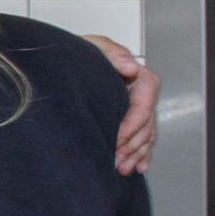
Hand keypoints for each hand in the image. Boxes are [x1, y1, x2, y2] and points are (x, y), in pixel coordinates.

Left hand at [84, 34, 160, 175]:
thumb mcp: (96, 46)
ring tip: (122, 170)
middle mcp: (142, 95)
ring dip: (135, 154)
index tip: (117, 138)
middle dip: (133, 145)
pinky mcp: (130, 121)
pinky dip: (141, 155)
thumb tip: (132, 67)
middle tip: (115, 161)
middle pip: (146, 124)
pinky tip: (137, 168)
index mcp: (139, 77)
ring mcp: (137, 109)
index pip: (145, 103)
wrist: (67, 62)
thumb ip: (114, 53)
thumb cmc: (82, 52)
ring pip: (145, 136)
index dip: (134, 123)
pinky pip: (142, 141)